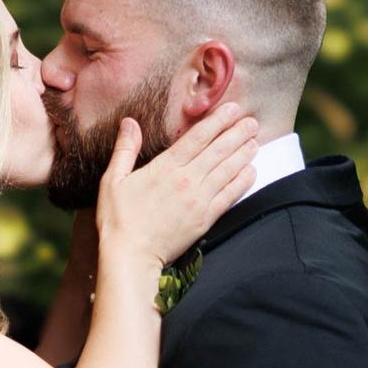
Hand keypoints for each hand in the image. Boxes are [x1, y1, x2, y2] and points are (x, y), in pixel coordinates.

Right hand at [96, 103, 258, 268]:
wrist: (131, 256)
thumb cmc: (117, 219)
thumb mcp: (113, 180)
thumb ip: (124, 149)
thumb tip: (129, 123)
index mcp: (165, 168)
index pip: (197, 138)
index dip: (217, 121)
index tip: (232, 110)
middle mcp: (186, 180)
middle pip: (218, 151)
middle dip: (237, 134)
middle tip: (252, 121)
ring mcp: (199, 200)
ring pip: (227, 170)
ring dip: (243, 154)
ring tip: (255, 141)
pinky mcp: (205, 219)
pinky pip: (230, 196)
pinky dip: (243, 182)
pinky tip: (252, 171)